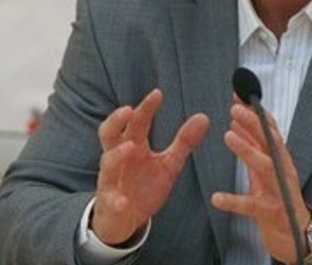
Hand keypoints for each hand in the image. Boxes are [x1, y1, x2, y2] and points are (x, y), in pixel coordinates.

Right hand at [91, 89, 209, 244]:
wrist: (127, 219)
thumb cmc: (144, 186)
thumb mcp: (169, 164)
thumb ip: (184, 142)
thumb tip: (204, 117)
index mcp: (133, 145)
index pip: (137, 121)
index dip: (146, 107)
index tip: (158, 93)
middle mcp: (118, 158)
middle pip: (109, 133)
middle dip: (116, 121)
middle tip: (128, 110)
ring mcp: (111, 179)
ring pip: (107, 163)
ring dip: (117, 155)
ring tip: (132, 147)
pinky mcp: (110, 202)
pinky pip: (110, 200)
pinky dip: (115, 200)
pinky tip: (123, 202)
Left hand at [211, 101, 310, 263]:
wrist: (296, 235)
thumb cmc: (278, 198)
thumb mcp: (264, 169)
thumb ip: (252, 147)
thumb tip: (235, 122)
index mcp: (280, 158)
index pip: (270, 129)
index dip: (256, 111)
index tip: (240, 95)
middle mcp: (283, 170)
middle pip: (270, 142)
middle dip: (254, 123)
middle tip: (234, 109)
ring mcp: (279, 190)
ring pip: (265, 166)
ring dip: (247, 150)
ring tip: (228, 137)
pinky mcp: (271, 212)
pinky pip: (251, 205)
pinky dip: (234, 201)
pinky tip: (216, 198)